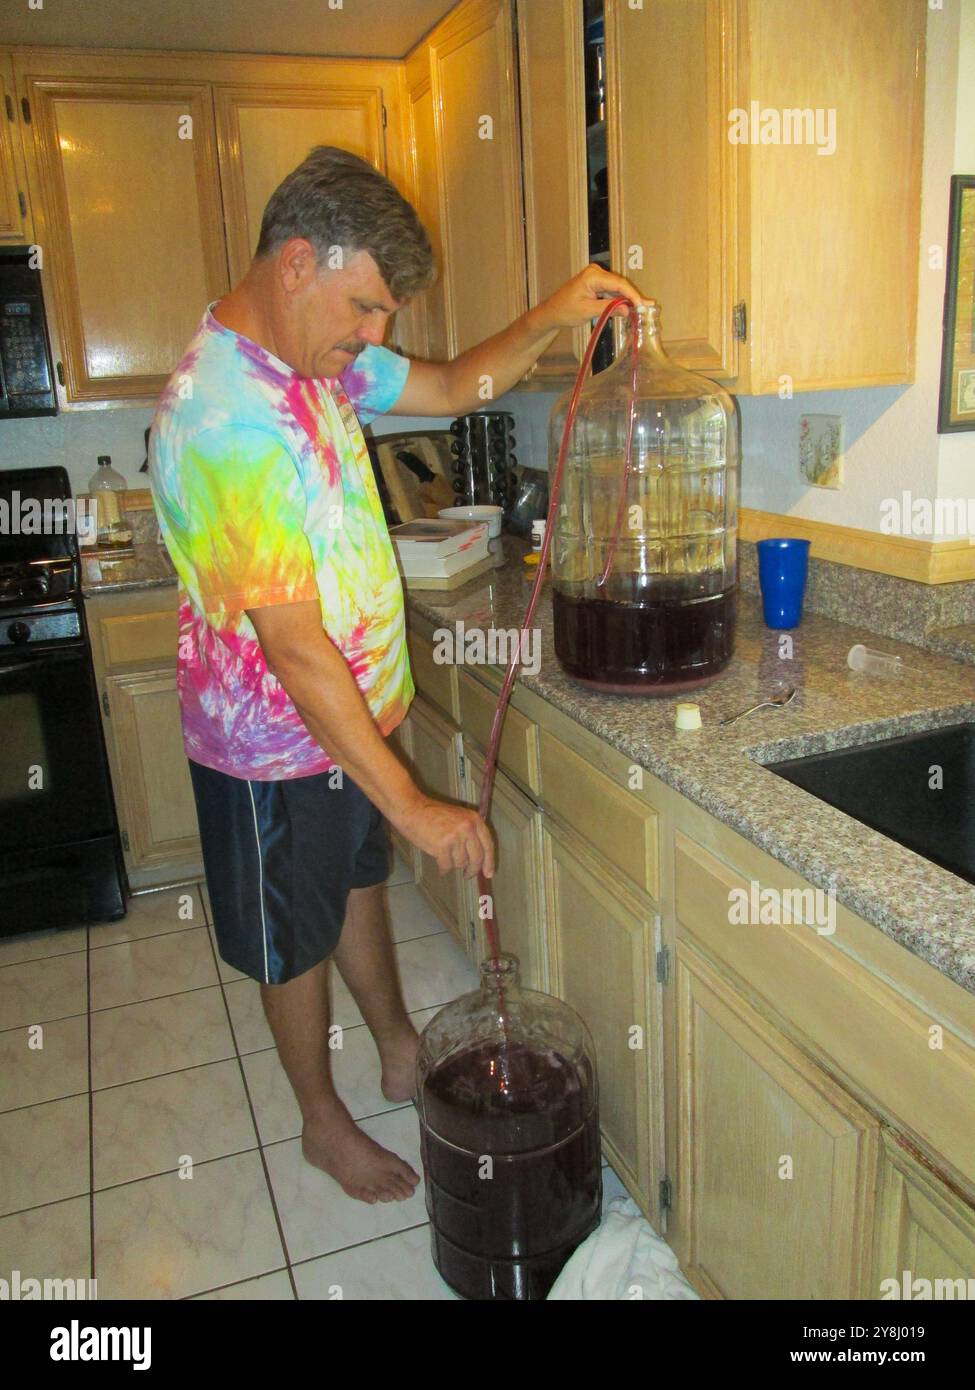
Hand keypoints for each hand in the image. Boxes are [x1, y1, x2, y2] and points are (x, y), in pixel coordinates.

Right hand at [393, 793, 495, 878]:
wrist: (412, 809)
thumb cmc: (432, 814)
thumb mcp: (458, 817)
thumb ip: (470, 833)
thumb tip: (478, 859)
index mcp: (474, 819)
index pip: (488, 844)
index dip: (489, 861)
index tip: (488, 873)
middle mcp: (468, 828)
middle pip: (477, 857)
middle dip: (472, 870)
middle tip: (467, 875)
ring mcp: (455, 837)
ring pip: (461, 862)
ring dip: (453, 864)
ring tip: (445, 857)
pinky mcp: (442, 846)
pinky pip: (447, 865)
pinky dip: (443, 868)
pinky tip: (440, 865)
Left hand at [534, 264, 652, 332]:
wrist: (552, 312)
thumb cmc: (565, 311)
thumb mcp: (587, 311)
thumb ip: (608, 309)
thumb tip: (627, 310)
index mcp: (592, 276)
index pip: (618, 284)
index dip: (632, 295)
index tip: (642, 305)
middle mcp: (596, 272)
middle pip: (620, 284)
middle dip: (634, 296)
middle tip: (649, 307)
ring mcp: (596, 277)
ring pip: (618, 287)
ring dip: (629, 298)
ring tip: (644, 308)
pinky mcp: (597, 283)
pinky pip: (612, 290)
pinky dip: (621, 299)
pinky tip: (632, 306)